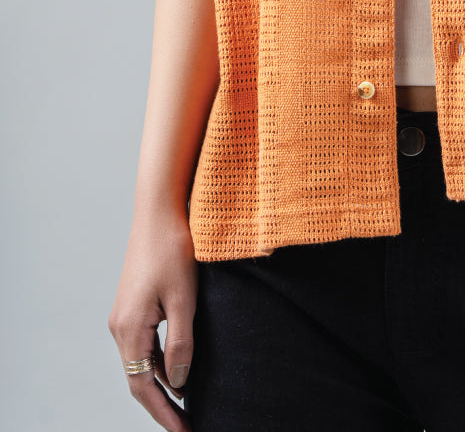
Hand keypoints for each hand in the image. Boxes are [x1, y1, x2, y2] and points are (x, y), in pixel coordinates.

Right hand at [107, 210, 197, 429]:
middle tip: (187, 424)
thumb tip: (179, 383)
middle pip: (139, 379)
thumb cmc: (173, 249)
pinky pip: (145, 344)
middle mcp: (120, 327)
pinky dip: (161, 361)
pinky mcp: (133, 305)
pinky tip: (180, 369)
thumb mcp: (184, 299)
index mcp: (130, 329)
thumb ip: (181, 344)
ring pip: (142, 362)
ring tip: (188, 403)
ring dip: (163, 382)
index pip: (143, 387)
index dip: (163, 413)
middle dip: (162, 405)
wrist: (159, 211)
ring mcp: (124, 316)